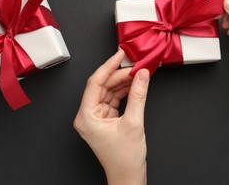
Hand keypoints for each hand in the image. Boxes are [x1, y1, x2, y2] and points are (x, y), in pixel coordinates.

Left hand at [74, 50, 149, 184]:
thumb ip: (138, 95)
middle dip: (119, 74)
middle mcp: (88, 115)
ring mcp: (96, 117)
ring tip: (138, 72)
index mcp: (86, 117)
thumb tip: (142, 75)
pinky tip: (135, 84)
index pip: (95, 83)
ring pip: (109, 91)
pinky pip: (114, 98)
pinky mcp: (105, 118)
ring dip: (123, 81)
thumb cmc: (124, 159)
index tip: (120, 55)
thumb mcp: (133, 123)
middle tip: (135, 64)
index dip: (108, 66)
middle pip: (102, 85)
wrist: (128, 176)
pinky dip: (125, 91)